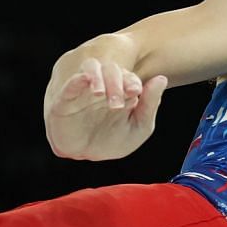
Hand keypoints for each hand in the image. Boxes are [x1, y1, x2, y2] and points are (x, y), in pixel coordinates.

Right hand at [46, 58, 169, 158]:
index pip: (128, 78)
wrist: (86, 154)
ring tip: (101, 93)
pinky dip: (76, 81)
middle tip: (121, 97)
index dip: (132, 81)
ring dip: (97, 78)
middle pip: (110, 72)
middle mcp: (103, 85)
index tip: (137, 90)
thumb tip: (162, 78)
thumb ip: (150, 105)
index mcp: (121, 89)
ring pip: (90, 71)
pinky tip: (84, 81)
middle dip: (116, 82)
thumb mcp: (138, 127)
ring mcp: (83, 91)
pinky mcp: (64, 101)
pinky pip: (69, 87)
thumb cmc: (112, 140)